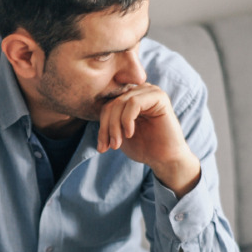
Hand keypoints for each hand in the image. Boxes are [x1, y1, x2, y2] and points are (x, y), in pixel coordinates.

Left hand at [97, 83, 200, 197]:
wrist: (165, 159)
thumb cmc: (144, 147)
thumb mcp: (118, 133)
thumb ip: (108, 121)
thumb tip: (86, 112)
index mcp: (130, 97)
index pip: (107, 105)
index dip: (102, 126)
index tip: (102, 147)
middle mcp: (139, 91)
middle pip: (112, 103)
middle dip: (107, 127)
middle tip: (109, 146)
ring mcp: (150, 91)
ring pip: (120, 102)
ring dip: (115, 126)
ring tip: (118, 143)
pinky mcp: (159, 97)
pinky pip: (133, 103)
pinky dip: (127, 120)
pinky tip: (130, 133)